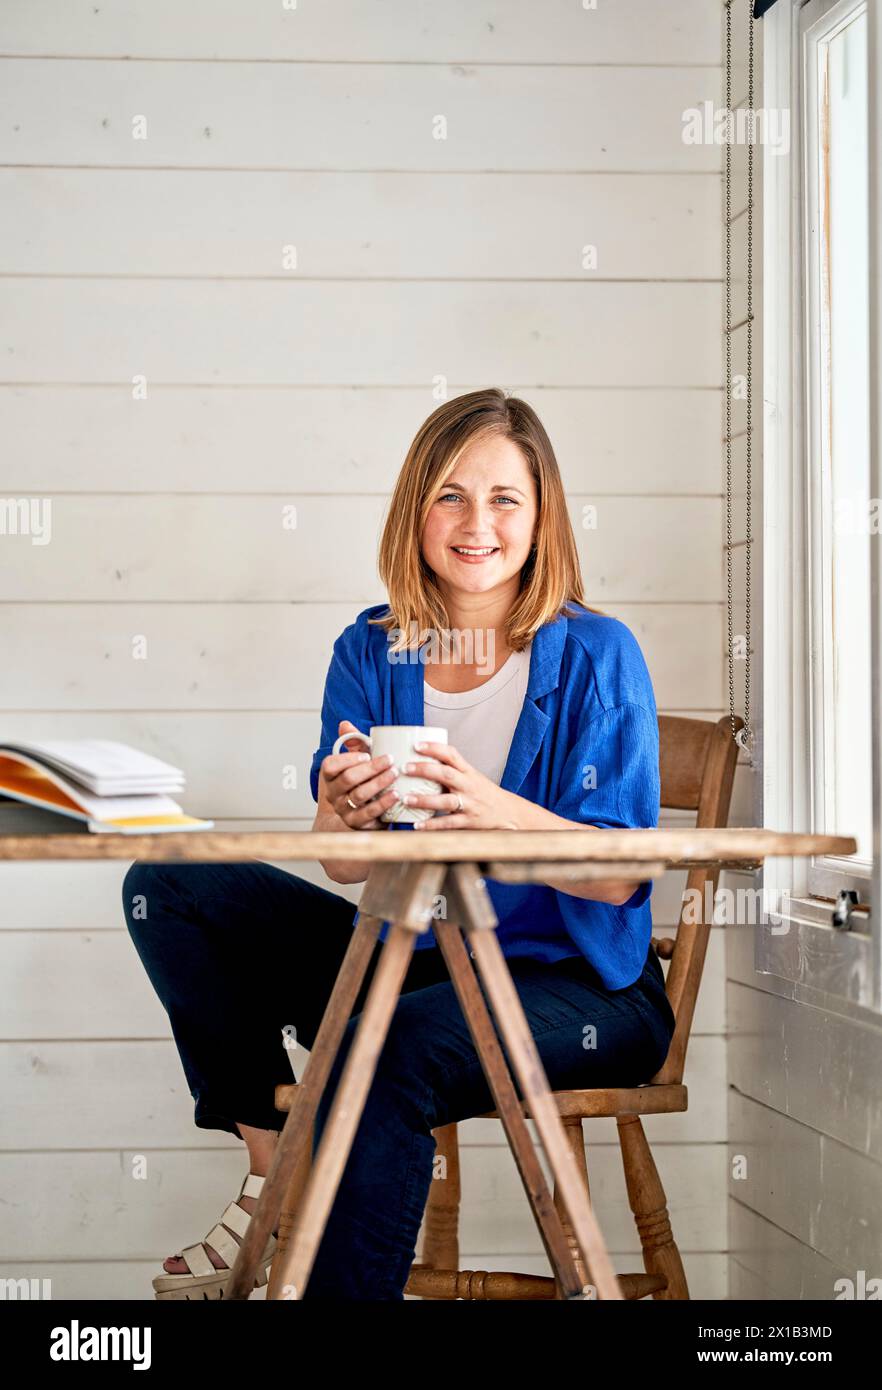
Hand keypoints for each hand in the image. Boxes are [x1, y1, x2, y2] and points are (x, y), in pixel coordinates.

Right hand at [319, 720, 399, 829]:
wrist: (359, 815)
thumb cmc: (360, 782)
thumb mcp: (355, 762)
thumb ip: (352, 743)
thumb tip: (345, 724)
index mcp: (330, 776)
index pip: (330, 765)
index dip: (347, 759)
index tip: (366, 754)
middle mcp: (334, 794)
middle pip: (348, 779)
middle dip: (370, 768)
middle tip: (390, 760)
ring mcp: (344, 810)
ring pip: (359, 795)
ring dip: (379, 783)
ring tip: (395, 773)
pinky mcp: (357, 823)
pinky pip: (369, 813)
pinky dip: (383, 803)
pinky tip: (396, 794)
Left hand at [401, 741, 520, 830]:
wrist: (509, 813)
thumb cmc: (484, 793)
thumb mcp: (471, 777)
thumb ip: (451, 771)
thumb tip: (420, 762)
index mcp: (468, 772)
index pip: (452, 754)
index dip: (434, 748)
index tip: (416, 745)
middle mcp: (469, 786)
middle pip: (447, 774)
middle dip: (425, 770)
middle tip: (405, 768)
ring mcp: (470, 804)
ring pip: (446, 801)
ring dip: (425, 800)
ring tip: (406, 798)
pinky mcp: (469, 821)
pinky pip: (449, 823)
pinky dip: (432, 825)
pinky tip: (417, 825)